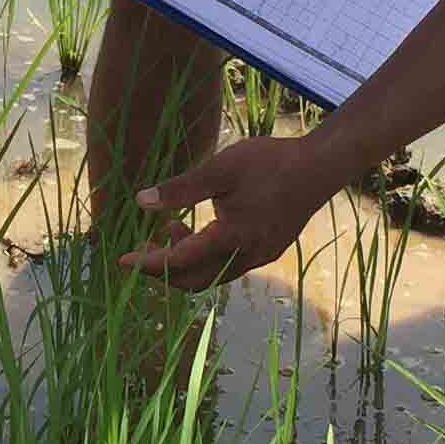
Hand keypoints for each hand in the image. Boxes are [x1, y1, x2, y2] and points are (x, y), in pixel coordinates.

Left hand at [119, 134, 341, 291]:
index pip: (180, 262)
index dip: (150, 263)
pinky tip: (202, 229)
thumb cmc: (270, 163)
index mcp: (232, 237)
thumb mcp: (221, 170)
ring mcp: (261, 256)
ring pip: (213, 275)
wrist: (321, 167)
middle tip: (142, 250)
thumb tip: (141, 201)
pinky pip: (229, 266)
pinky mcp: (269, 250)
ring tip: (173, 228)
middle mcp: (247, 256)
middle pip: (195, 280)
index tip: (123, 261)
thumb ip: (181, 189)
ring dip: (187, 261)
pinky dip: (207, 256)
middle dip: (164, 270)